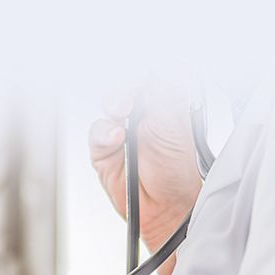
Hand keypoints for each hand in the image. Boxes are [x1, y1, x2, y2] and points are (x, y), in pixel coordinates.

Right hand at [90, 80, 202, 249]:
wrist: (165, 209)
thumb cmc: (177, 173)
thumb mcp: (176, 127)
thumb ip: (168, 95)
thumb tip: (170, 65)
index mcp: (166, 103)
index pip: (152, 74)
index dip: (147, 69)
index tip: (147, 68)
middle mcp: (143, 114)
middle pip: (127, 84)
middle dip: (126, 83)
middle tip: (131, 91)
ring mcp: (121, 130)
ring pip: (109, 104)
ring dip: (113, 102)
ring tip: (120, 111)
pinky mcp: (103, 149)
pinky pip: (96, 132)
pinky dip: (103, 132)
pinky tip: (115, 138)